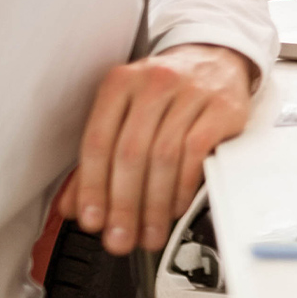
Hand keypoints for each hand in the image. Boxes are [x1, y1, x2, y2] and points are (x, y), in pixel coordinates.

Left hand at [58, 43, 255, 255]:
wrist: (218, 60)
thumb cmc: (168, 93)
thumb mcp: (127, 114)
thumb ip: (101, 157)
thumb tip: (75, 205)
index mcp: (120, 83)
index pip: (97, 141)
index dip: (91, 187)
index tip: (92, 220)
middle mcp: (154, 82)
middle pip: (130, 153)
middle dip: (123, 205)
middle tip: (120, 238)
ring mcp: (190, 92)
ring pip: (163, 156)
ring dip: (154, 204)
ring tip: (149, 232)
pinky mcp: (221, 106)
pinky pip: (196, 152)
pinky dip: (183, 186)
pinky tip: (175, 206)